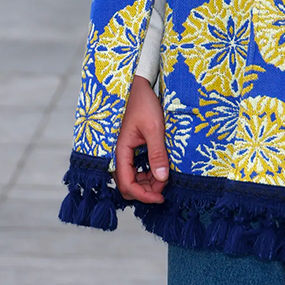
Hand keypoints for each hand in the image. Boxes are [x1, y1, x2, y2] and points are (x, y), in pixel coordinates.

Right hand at [115, 76, 169, 203]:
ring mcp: (123, 152)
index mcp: (120, 151)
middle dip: (146, 191)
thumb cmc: (143, 103)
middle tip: (166, 187)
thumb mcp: (154, 128)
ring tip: (165, 177)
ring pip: (131, 178)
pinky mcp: (129, 149)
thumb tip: (162, 178)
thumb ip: (157, 154)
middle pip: (128, 185)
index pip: (127, 184)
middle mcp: (118, 155)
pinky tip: (159, 168)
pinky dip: (146, 173)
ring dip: (147, 183)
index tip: (161, 198)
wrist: (137, 86)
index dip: (143, 196)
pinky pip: (134, 169)